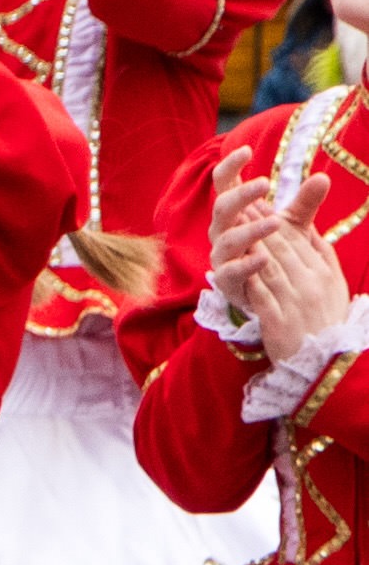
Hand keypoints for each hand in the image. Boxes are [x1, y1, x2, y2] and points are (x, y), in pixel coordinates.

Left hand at [229, 181, 350, 350]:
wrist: (325, 364)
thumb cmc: (325, 320)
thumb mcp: (332, 284)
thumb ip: (320, 255)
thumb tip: (307, 228)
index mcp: (323, 273)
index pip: (297, 240)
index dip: (275, 219)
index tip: (257, 201)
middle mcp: (311, 284)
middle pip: (282, 249)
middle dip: (259, 225)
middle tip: (239, 204)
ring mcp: (295, 303)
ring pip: (270, 267)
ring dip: (250, 244)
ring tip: (232, 224)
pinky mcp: (278, 322)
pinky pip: (261, 295)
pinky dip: (249, 277)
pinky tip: (234, 262)